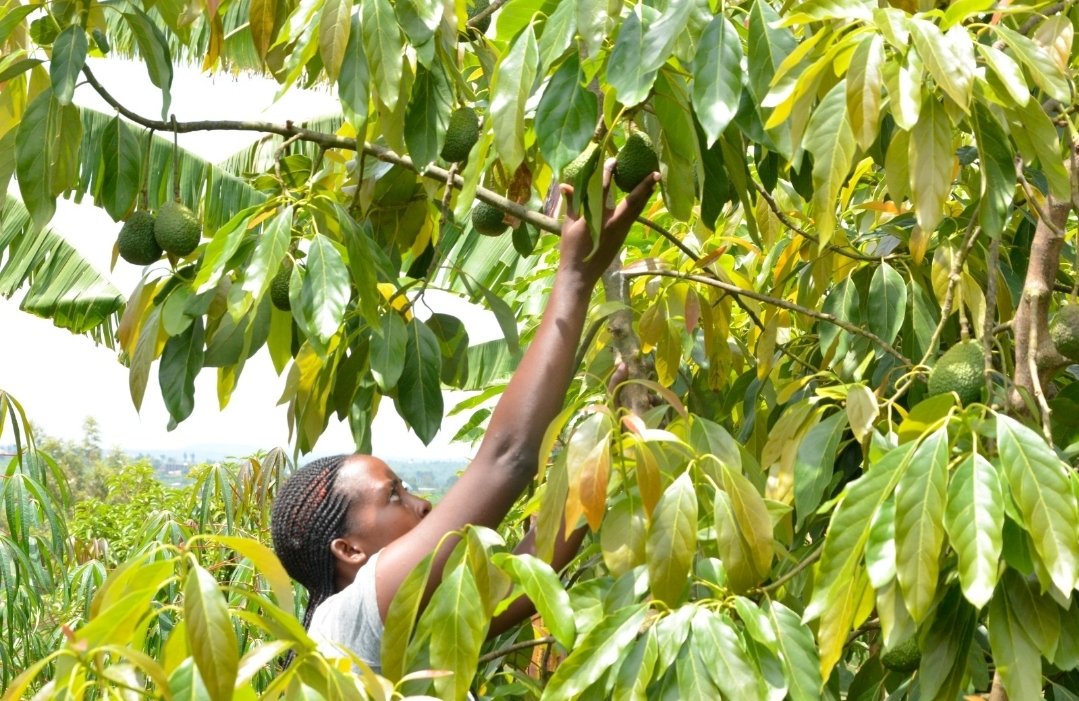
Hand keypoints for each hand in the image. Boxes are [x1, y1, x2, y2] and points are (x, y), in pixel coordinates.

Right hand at [558, 158, 658, 286]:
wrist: (580, 275)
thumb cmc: (571, 249)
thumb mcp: (568, 225)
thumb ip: (572, 203)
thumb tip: (566, 184)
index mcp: (596, 217)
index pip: (604, 189)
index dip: (609, 172)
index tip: (615, 160)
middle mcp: (612, 223)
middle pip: (632, 201)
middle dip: (644, 186)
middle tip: (655, 172)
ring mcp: (620, 231)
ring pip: (637, 210)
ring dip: (646, 195)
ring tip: (654, 182)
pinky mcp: (623, 237)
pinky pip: (633, 217)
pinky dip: (639, 206)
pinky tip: (642, 199)